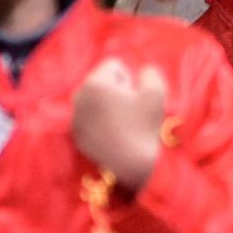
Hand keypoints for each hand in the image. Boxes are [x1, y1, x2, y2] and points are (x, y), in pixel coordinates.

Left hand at [72, 58, 169, 193]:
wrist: (133, 166)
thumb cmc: (145, 127)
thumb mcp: (157, 93)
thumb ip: (150, 73)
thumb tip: (143, 71)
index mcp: (95, 83)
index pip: (114, 66)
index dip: (131, 80)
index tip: (135, 99)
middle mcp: (79, 97)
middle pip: (101, 81)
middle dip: (116, 91)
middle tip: (129, 112)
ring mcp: (75, 117)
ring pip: (95, 100)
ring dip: (107, 105)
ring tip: (122, 124)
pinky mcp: (76, 134)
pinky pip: (89, 117)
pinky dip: (100, 121)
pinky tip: (113, 135)